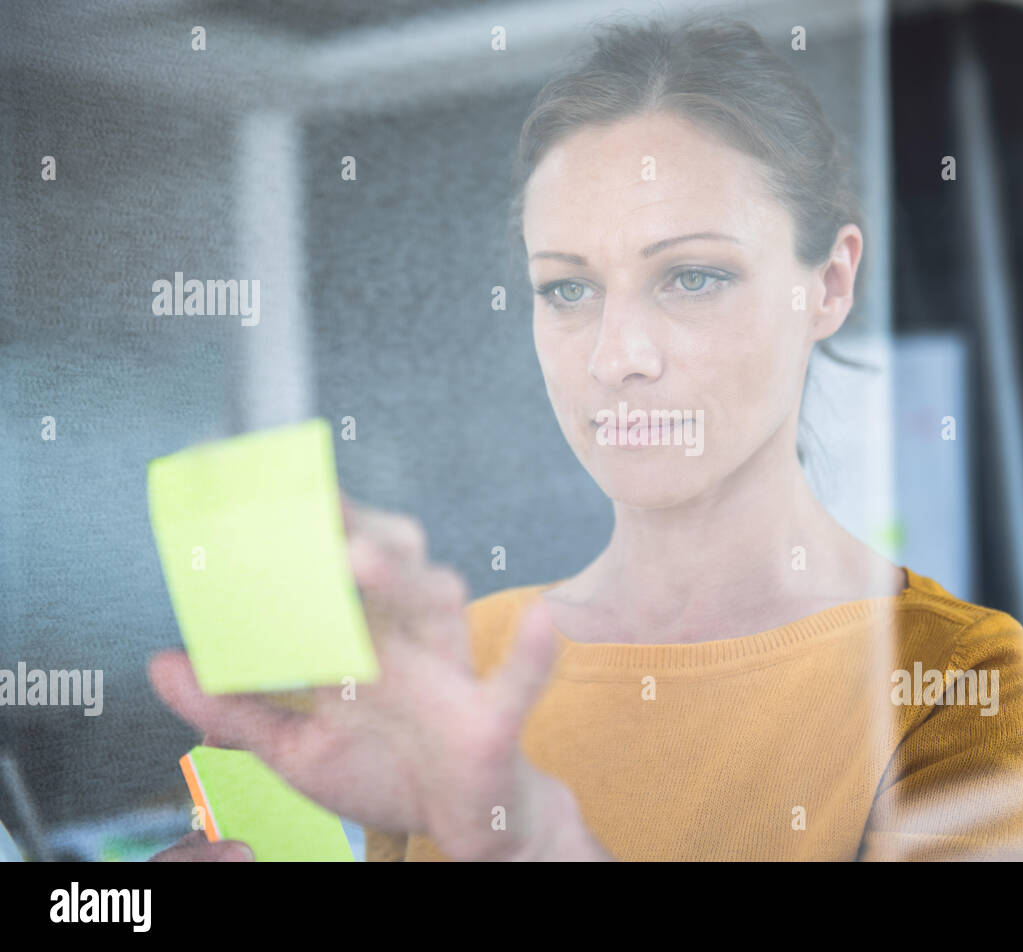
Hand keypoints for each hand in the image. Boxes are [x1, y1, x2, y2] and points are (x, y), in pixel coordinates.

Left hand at [149, 495, 607, 860]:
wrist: (460, 830)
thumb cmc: (389, 770)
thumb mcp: (298, 748)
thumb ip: (235, 710)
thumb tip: (162, 662)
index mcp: (363, 635)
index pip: (331, 560)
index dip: (300, 520)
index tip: (249, 482)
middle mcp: (408, 637)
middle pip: (389, 558)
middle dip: (348, 526)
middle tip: (297, 505)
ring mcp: (452, 674)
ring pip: (440, 603)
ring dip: (402, 583)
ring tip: (359, 562)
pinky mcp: (490, 725)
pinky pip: (516, 686)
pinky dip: (531, 655)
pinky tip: (543, 620)